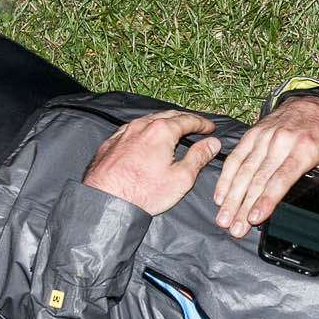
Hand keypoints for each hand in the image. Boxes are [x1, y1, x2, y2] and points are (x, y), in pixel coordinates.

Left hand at [83, 111, 221, 215]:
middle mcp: (141, 126)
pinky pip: (131, 130)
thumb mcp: (181, 178)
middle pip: (168, 116)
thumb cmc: (142, 193)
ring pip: (148, 121)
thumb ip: (199, 157)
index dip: (202, 123)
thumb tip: (212, 143)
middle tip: (195, 125)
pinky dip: (145, 130)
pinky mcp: (110, 143)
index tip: (210, 128)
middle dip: (184, 119)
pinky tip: (146, 138)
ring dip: (163, 123)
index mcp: (161, 131)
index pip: (188, 120)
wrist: (106, 202)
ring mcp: (123, 133)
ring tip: (173, 129)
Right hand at [213, 94, 318, 237]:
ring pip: (243, 170)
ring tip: (224, 218)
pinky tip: (220, 196)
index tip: (255, 217)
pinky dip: (226, 178)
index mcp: (305, 149)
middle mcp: (282, 141)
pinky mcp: (252, 135)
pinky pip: (236, 158)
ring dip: (231, 197)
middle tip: (235, 229)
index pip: (281, 179)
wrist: (313, 104)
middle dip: (243, 206)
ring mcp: (264, 137)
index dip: (266, 199)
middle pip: (257, 179)